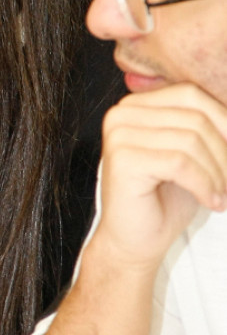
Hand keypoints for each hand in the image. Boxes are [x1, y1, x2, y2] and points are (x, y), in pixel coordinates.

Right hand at [93, 83, 226, 268]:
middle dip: (224, 153)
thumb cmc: (164, 197)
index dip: (224, 122)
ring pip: (191, 140)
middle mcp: (120, 114)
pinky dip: (204, 185)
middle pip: (195, 117)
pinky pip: (180, 163)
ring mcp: (118, 135)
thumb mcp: (191, 153)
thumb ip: (206, 126)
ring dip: (218, 173)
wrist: (134, 240)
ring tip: (220, 195)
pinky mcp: (123, 160)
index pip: (190, 94)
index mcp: (135, 105)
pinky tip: (210, 202)